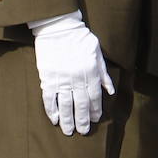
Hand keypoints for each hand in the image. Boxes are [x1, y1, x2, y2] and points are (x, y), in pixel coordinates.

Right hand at [29, 11, 113, 135]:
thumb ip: (103, 72)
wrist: (58, 26)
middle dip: (83, 120)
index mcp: (90, 72)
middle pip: (81, 105)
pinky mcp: (47, 78)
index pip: (94, 97)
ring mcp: (61, 79)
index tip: (95, 119)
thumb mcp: (97, 52)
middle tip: (83, 131)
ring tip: (69, 131)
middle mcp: (77, 79)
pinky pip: (49, 98)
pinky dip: (52, 110)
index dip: (95, 110)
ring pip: (65, 106)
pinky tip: (55, 119)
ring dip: (67, 120)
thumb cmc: (80, 37)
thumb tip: (110, 90)